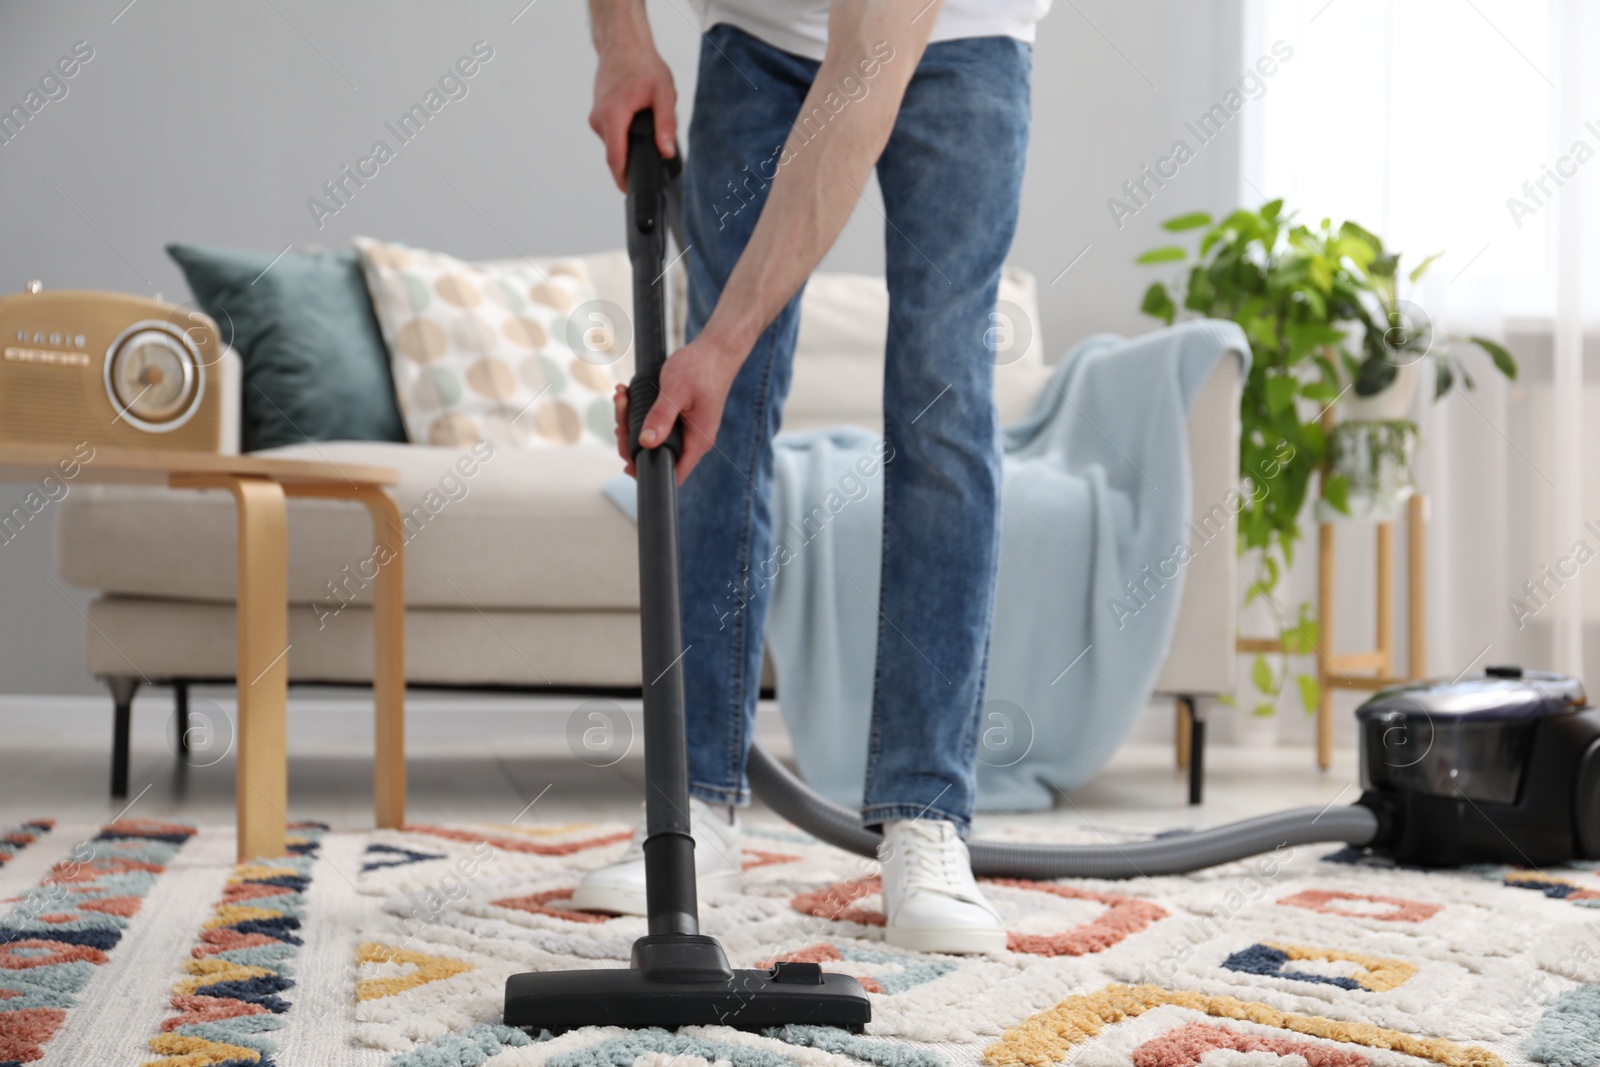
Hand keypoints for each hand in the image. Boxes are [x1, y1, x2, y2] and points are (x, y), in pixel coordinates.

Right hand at [590, 40, 676, 190]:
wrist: (622, 45)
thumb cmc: (642, 65)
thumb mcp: (664, 93)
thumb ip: (666, 124)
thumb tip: (666, 151)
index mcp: (613, 115)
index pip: (615, 158)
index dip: (623, 179)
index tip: (631, 191)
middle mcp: (599, 119)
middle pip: (616, 154)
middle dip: (633, 159)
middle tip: (653, 149)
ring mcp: (595, 117)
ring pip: (614, 145)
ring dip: (630, 144)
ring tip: (645, 124)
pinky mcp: (596, 116)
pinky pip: (611, 135)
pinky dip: (624, 135)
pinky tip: (635, 120)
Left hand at [612, 334, 743, 483]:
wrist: (716, 350)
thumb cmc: (701, 367)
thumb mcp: (676, 390)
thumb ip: (661, 417)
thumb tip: (647, 442)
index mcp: (698, 440)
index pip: (673, 473)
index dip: (648, 471)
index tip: (627, 460)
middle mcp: (694, 440)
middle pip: (657, 456)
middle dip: (631, 440)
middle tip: (620, 418)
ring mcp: (687, 431)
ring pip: (653, 439)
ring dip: (632, 422)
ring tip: (622, 398)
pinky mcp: (681, 421)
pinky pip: (656, 425)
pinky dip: (640, 413)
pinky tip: (629, 396)